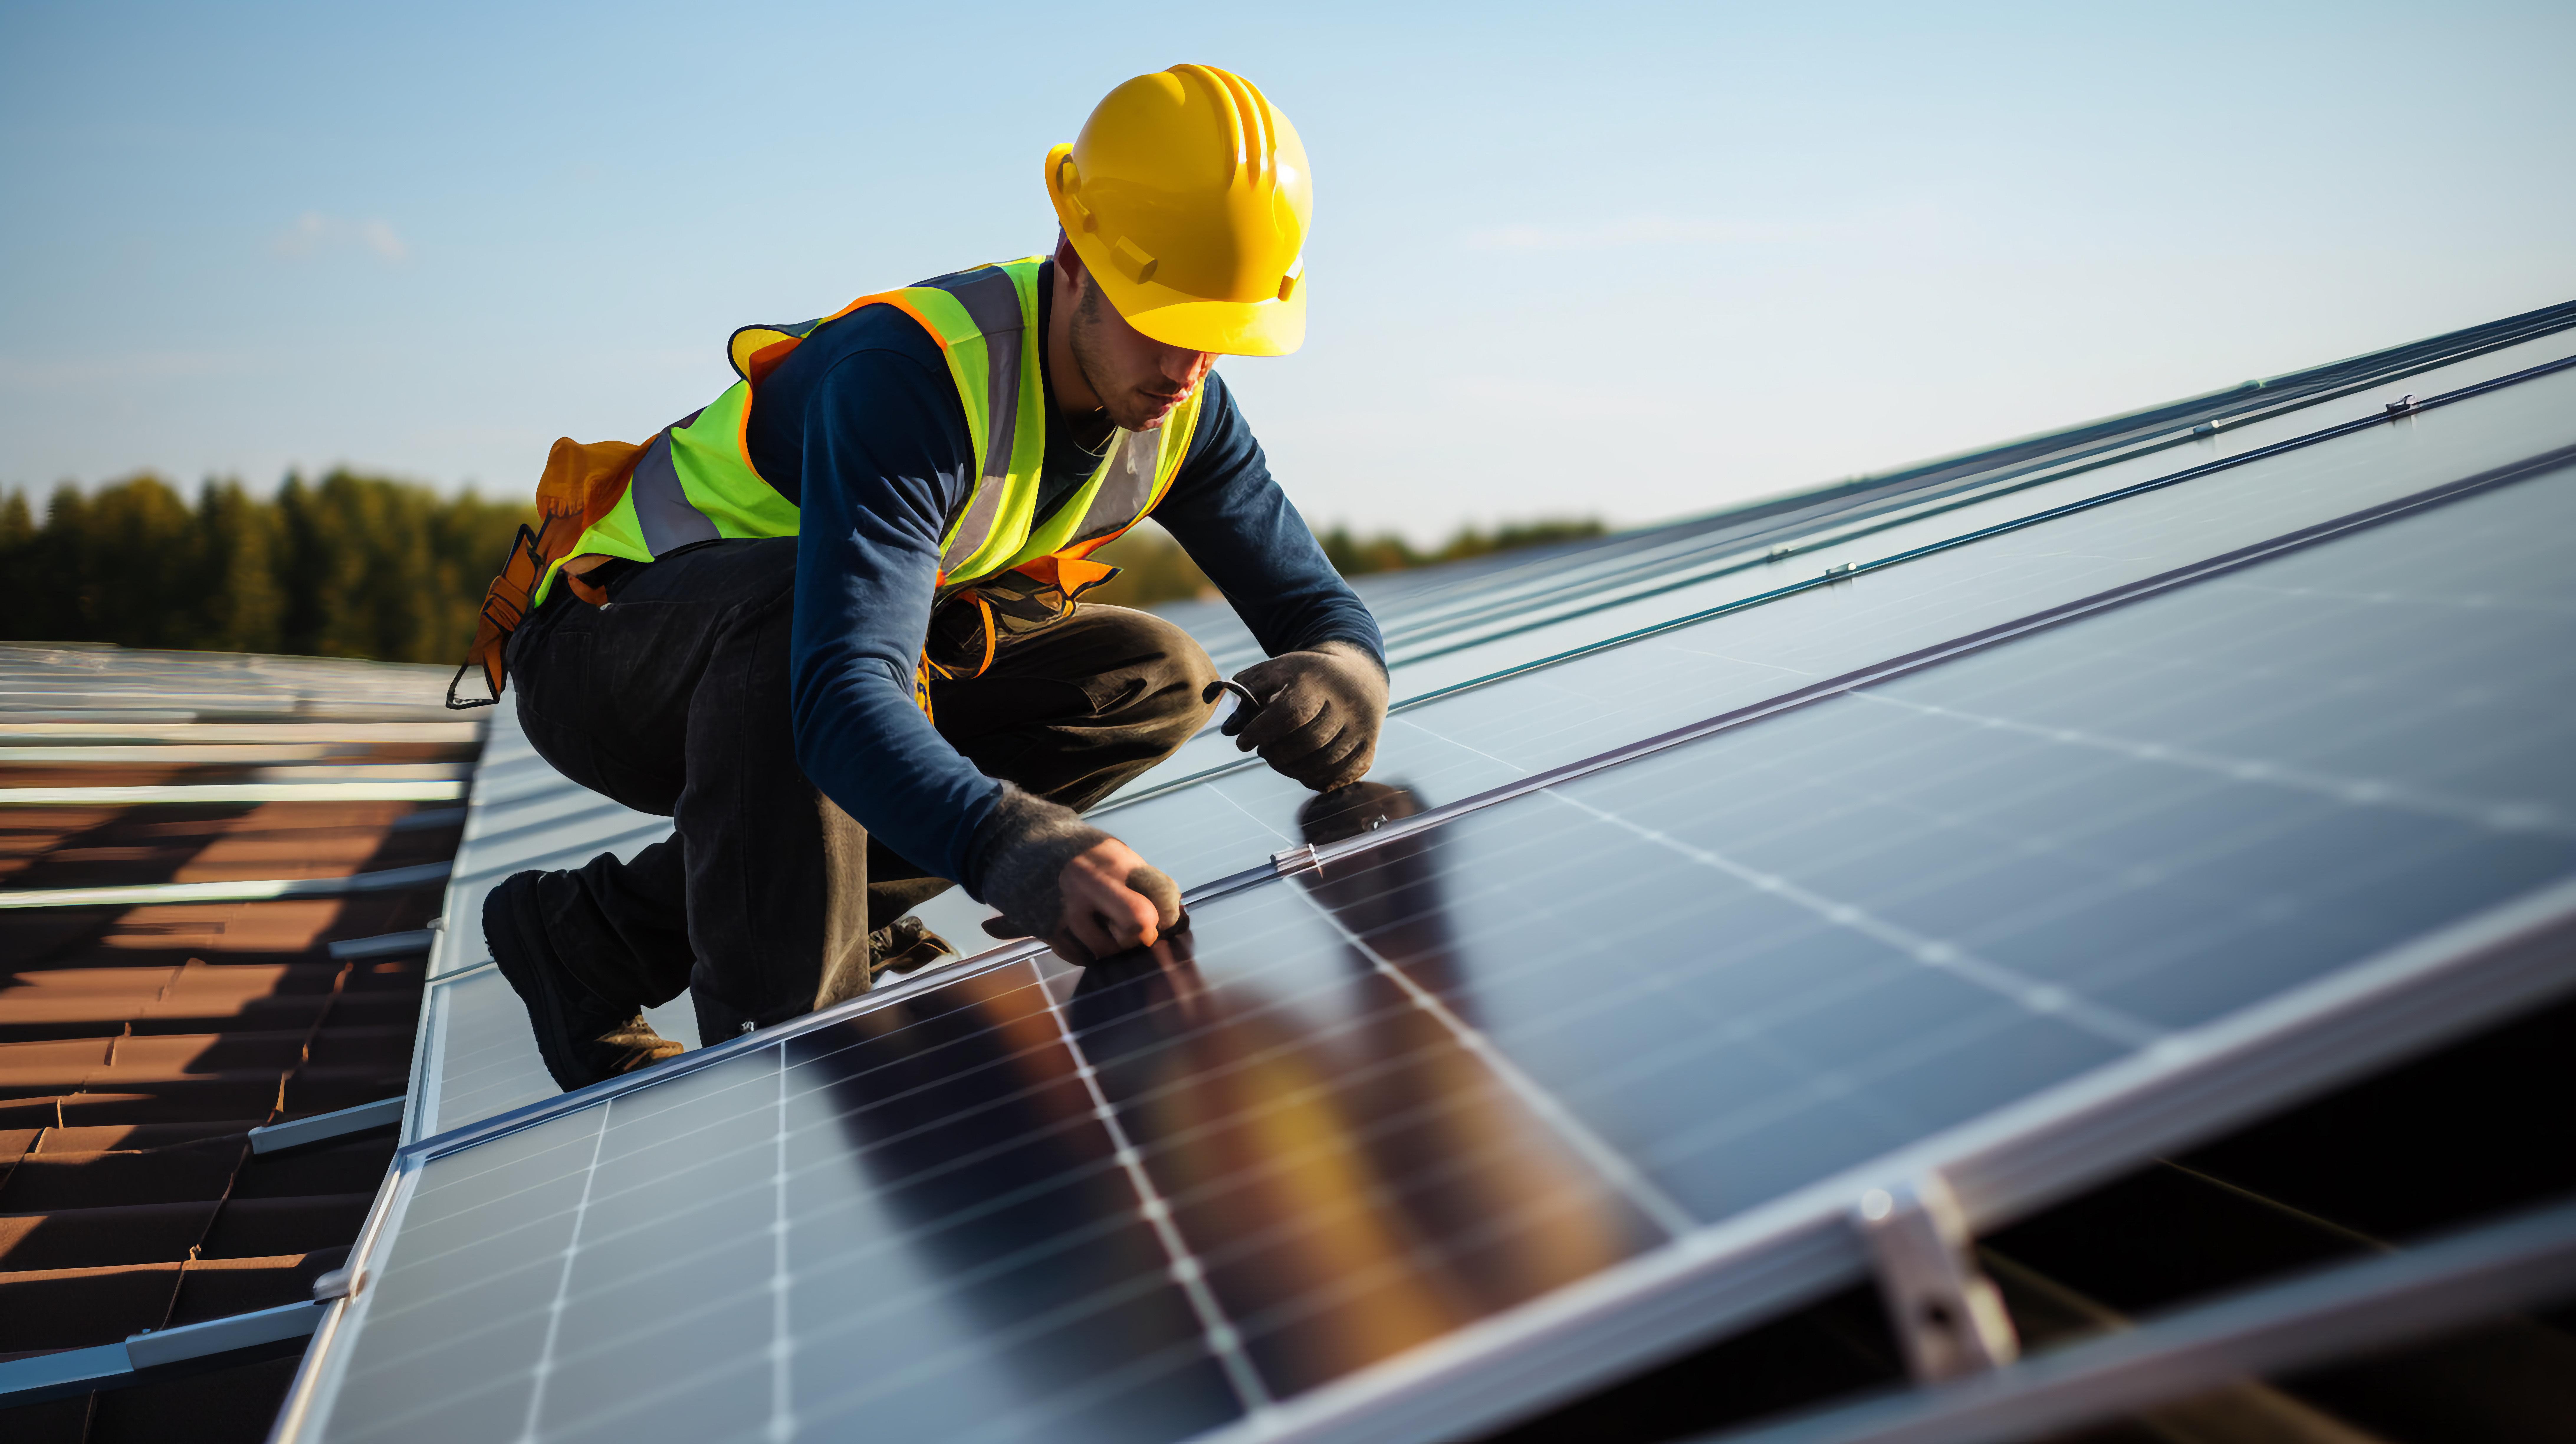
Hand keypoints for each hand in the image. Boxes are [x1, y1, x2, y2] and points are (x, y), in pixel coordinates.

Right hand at [972, 789, 1183, 964]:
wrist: (1016, 841)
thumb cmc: (1077, 853)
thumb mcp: (1113, 853)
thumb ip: (1141, 881)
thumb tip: (1175, 916)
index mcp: (1117, 860)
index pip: (1162, 899)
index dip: (1166, 916)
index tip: (1159, 918)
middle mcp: (1093, 881)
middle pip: (1138, 923)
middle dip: (1142, 936)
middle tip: (1137, 935)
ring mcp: (1068, 905)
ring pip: (1108, 949)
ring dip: (1112, 949)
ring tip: (1106, 933)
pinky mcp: (1046, 926)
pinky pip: (1079, 956)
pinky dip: (1086, 954)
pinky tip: (1084, 937)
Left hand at [1224, 641, 1388, 790]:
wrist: (1359, 675)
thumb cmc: (1307, 676)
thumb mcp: (1276, 671)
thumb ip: (1247, 693)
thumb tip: (1227, 730)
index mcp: (1319, 679)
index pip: (1290, 713)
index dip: (1262, 732)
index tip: (1243, 743)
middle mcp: (1346, 704)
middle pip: (1308, 742)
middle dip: (1276, 754)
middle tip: (1263, 750)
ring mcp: (1362, 729)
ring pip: (1324, 764)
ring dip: (1292, 770)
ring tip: (1279, 759)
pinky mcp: (1369, 750)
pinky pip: (1339, 777)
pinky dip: (1315, 780)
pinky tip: (1301, 769)